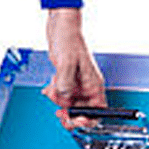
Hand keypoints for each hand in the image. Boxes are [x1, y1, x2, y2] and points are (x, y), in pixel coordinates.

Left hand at [41, 7, 106, 125]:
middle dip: (68, 112)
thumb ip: (65, 83)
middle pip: (82, 111)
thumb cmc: (69, 39)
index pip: (99, 110)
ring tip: (52, 89)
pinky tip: (49, 87)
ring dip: (58, 100)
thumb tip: (64, 99)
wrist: (60, 28)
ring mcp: (76, 83)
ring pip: (69, 104)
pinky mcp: (66, 80)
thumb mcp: (67, 62)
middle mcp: (86, 86)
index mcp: (93, 84)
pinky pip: (61, 94)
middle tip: (59, 113)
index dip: (88, 119)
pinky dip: (54, 93)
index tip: (75, 120)